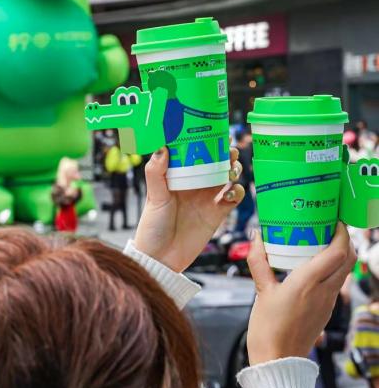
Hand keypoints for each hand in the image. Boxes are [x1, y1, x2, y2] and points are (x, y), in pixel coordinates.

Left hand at [133, 147, 244, 272]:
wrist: (162, 259)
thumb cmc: (152, 226)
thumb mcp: (154, 196)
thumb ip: (156, 173)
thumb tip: (163, 147)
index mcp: (177, 175)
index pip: (192, 152)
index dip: (203, 140)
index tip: (211, 129)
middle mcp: (194, 183)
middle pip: (215, 162)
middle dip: (224, 153)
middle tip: (228, 150)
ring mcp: (207, 197)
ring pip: (227, 177)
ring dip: (233, 170)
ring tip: (231, 171)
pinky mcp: (217, 213)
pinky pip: (233, 198)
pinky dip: (236, 192)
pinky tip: (230, 193)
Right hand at [246, 223, 355, 363]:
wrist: (278, 359)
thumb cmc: (268, 328)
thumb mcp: (260, 290)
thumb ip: (259, 261)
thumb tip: (256, 237)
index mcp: (308, 283)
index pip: (338, 252)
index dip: (340, 233)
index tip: (332, 218)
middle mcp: (324, 291)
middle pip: (347, 259)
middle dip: (343, 240)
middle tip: (326, 226)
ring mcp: (328, 302)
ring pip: (343, 271)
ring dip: (338, 254)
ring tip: (317, 243)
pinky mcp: (325, 310)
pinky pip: (334, 283)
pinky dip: (330, 270)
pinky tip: (311, 267)